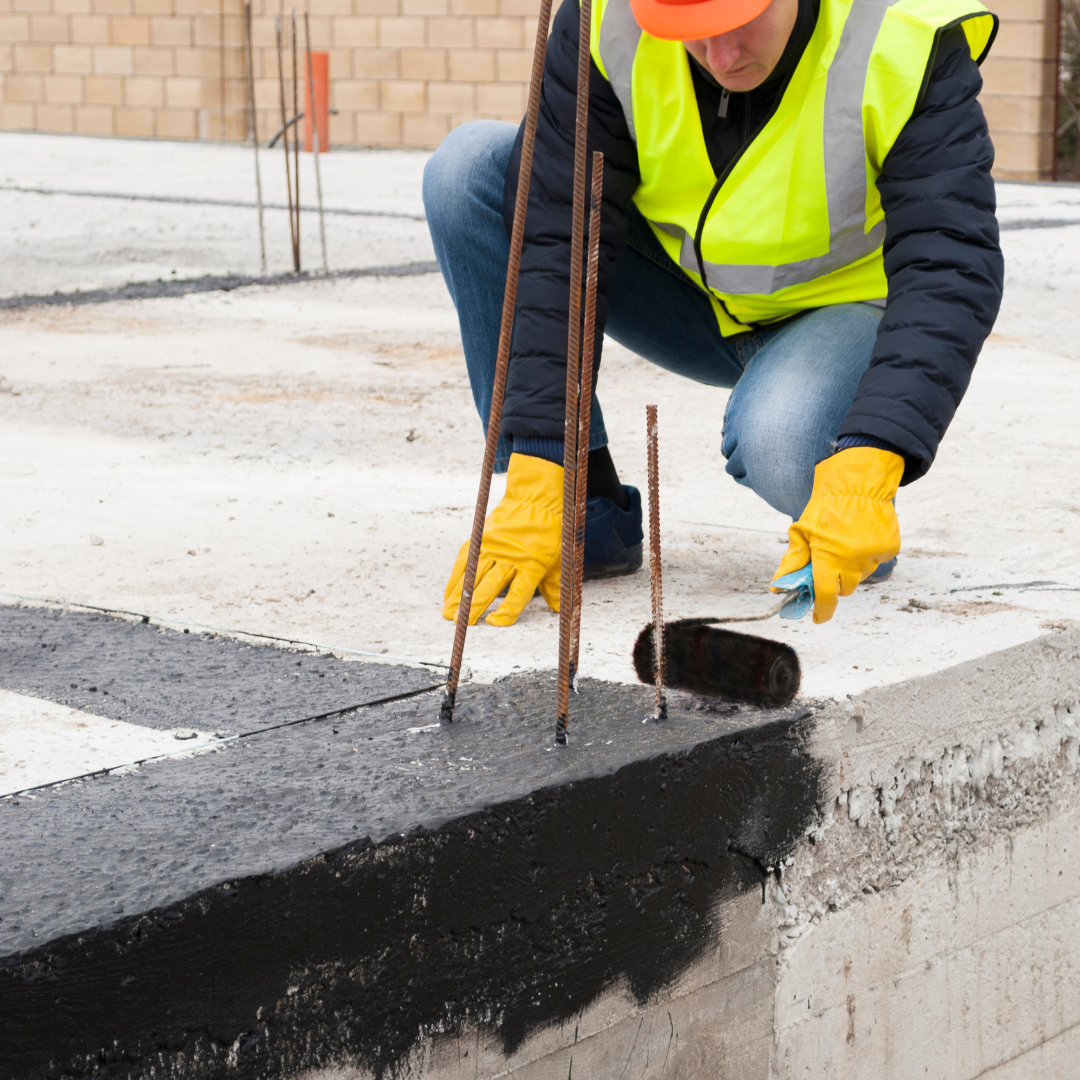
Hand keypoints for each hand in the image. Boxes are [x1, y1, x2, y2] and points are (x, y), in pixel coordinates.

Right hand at [443, 453, 562, 626]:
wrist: (534, 500)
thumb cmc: (548, 533)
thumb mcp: (556, 560)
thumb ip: (554, 587)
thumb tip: (559, 609)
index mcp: (532, 565)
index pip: (517, 595)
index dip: (506, 611)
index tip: (494, 623)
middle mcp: (510, 557)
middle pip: (490, 587)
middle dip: (475, 607)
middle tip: (464, 625)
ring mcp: (493, 547)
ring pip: (472, 576)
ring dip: (459, 597)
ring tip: (449, 615)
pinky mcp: (480, 539)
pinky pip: (464, 562)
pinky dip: (454, 580)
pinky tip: (448, 595)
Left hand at [771, 447, 902, 623]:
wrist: (859, 482)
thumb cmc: (826, 506)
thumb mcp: (801, 532)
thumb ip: (792, 562)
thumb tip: (778, 587)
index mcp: (829, 558)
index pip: (826, 596)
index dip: (821, 611)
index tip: (817, 616)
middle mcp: (854, 561)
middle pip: (844, 588)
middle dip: (834, 581)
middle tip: (828, 562)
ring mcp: (874, 555)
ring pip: (860, 575)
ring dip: (851, 567)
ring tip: (845, 541)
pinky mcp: (890, 548)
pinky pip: (876, 561)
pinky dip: (867, 555)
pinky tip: (861, 536)